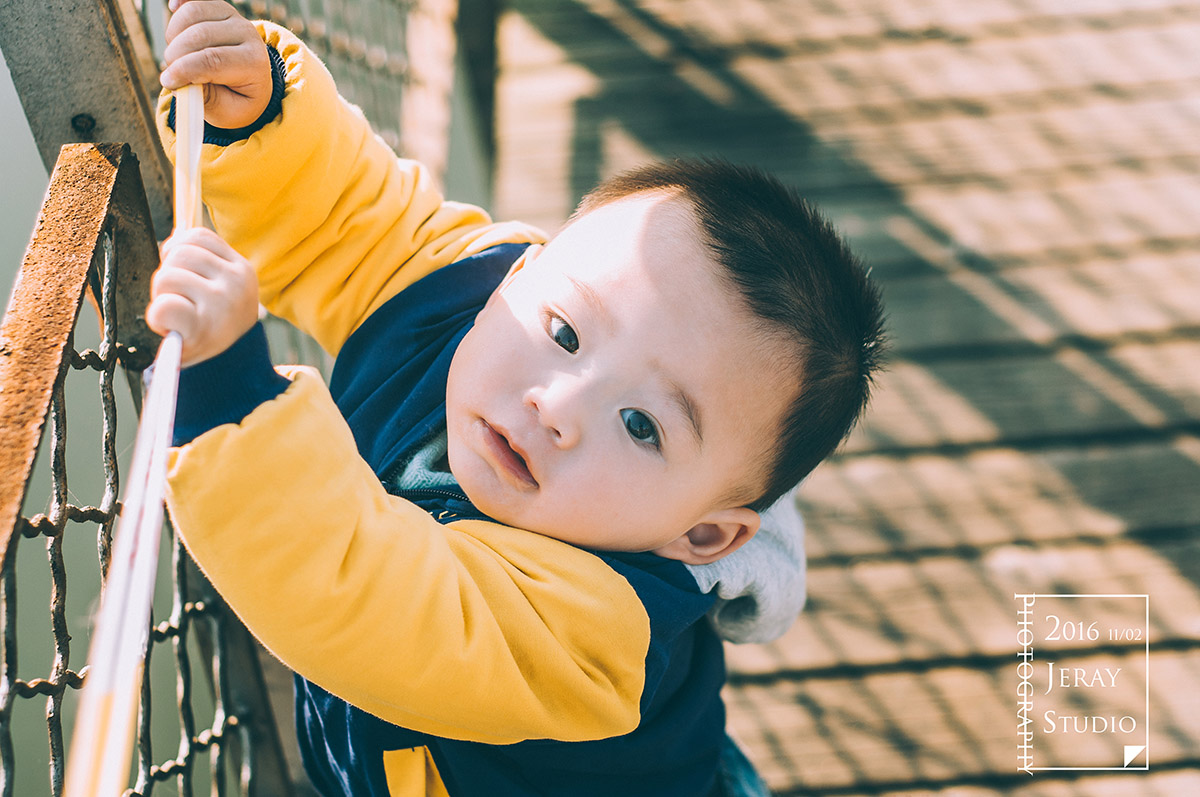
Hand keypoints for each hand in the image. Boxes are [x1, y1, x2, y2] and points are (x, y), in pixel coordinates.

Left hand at [147, 228, 259, 366]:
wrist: (228, 370)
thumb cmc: (216, 324)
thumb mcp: (222, 286)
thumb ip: (203, 261)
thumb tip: (173, 239)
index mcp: (242, 268)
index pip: (197, 236)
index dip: (179, 251)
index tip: (185, 276)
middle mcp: (236, 282)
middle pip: (178, 254)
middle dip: (168, 275)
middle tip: (181, 301)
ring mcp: (221, 304)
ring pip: (166, 277)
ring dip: (161, 296)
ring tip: (178, 315)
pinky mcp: (203, 328)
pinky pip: (164, 307)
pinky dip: (158, 317)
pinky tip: (170, 327)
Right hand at [160, 0, 272, 129]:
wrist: (250, 81)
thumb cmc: (237, 99)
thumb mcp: (227, 112)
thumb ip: (206, 101)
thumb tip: (179, 85)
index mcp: (253, 64)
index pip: (214, 61)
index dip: (185, 70)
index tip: (168, 83)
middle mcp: (246, 34)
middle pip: (199, 35)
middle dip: (176, 56)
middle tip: (172, 75)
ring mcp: (233, 17)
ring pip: (191, 14)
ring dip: (173, 37)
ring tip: (179, 57)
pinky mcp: (218, 7)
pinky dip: (178, 7)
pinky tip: (173, 11)